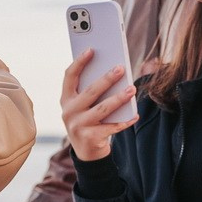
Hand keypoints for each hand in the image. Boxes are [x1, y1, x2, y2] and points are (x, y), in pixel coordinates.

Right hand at [61, 47, 136, 161]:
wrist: (86, 151)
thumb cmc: (88, 120)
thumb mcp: (84, 105)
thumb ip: (91, 90)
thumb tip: (112, 71)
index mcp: (66, 99)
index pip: (69, 76)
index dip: (79, 62)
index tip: (92, 50)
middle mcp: (69, 111)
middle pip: (90, 92)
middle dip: (106, 79)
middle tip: (121, 68)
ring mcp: (78, 126)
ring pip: (102, 109)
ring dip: (118, 98)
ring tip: (132, 89)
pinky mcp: (90, 138)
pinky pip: (111, 127)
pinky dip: (125, 121)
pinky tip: (135, 115)